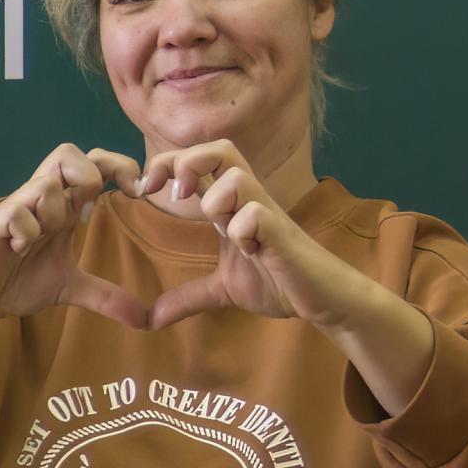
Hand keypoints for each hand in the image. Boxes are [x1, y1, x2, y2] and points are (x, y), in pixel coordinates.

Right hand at [0, 142, 148, 396]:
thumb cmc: (17, 283)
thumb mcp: (70, 288)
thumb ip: (106, 296)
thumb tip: (146, 319)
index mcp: (61, 206)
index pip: (93, 162)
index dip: (119, 166)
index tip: (136, 194)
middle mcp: (39, 200)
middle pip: (67, 151)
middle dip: (90, 176)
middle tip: (90, 211)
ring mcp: (16, 210)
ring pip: (46, 183)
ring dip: (55, 212)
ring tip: (44, 238)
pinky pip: (16, 212)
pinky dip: (27, 230)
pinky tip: (20, 250)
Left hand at [134, 143, 365, 327]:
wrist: (321, 299)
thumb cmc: (277, 282)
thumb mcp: (221, 290)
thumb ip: (187, 297)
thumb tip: (151, 319)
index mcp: (231, 205)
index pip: (201, 158)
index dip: (169, 163)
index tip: (145, 190)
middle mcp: (249, 201)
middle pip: (220, 148)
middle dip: (188, 162)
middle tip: (176, 195)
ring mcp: (268, 215)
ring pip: (236, 176)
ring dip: (216, 200)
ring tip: (218, 228)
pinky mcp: (283, 235)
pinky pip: (257, 214)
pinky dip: (242, 229)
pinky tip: (247, 251)